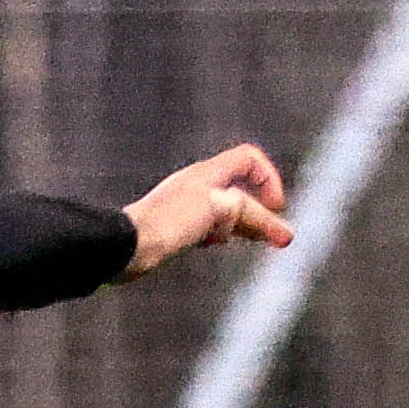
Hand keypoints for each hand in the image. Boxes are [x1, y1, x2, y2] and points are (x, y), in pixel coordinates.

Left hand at [120, 143, 295, 276]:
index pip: (249, 159)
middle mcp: (199, 186)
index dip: (269, 179)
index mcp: (208, 174)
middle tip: (281, 238)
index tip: (276, 206)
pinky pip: (209, 226)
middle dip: (263, 213)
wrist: (127, 248)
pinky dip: (222, 234)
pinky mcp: (177, 227)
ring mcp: (188, 207)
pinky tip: (218, 244)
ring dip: (246, 225)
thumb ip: (241, 209)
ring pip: (227, 212)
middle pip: (242, 192)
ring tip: (261, 242)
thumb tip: (261, 219)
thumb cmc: (165, 225)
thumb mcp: (214, 209)